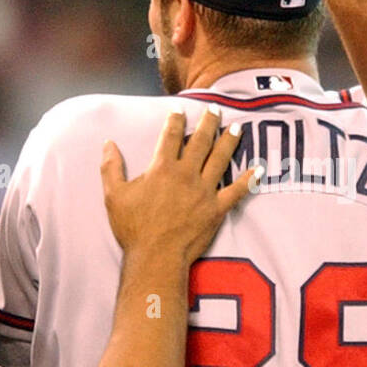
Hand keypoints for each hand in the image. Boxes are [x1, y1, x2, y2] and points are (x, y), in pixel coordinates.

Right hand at [102, 107, 256, 264]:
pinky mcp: (216, 209)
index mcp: (162, 168)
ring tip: (236, 128)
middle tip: (215, 109)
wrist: (155, 257)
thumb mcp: (113, 195)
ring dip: (229, 141)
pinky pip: (237, 191)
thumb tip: (108, 144)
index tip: (179, 109)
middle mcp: (186, 174)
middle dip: (209, 122)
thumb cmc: (132, 228)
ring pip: (220, 159)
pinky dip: (248, 180)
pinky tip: (258, 169)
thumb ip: (111, 167)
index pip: (171, 136)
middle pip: (201, 141)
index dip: (176, 119)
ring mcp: (204, 191)